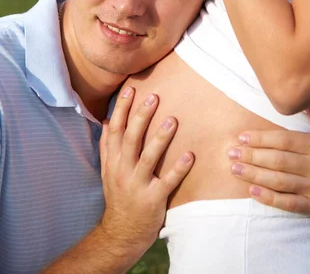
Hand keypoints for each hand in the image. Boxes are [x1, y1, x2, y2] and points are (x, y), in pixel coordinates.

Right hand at [99, 86, 193, 260]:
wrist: (120, 235)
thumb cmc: (118, 197)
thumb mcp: (107, 171)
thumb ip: (107, 146)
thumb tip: (106, 119)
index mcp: (113, 161)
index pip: (115, 130)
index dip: (122, 109)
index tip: (130, 89)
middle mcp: (122, 170)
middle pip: (130, 138)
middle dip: (141, 116)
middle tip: (153, 95)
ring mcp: (137, 185)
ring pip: (147, 158)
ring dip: (160, 139)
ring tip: (173, 120)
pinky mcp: (153, 200)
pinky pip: (166, 182)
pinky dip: (178, 169)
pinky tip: (189, 156)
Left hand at [229, 103, 309, 228]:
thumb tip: (309, 102)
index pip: (285, 141)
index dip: (262, 138)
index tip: (242, 137)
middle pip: (278, 161)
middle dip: (252, 156)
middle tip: (231, 152)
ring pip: (280, 182)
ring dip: (254, 175)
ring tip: (234, 168)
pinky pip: (288, 204)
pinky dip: (269, 198)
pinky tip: (252, 191)